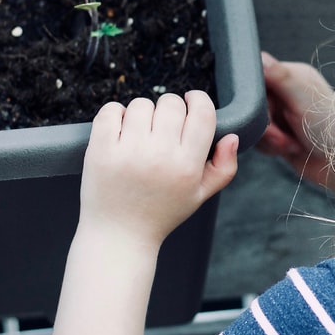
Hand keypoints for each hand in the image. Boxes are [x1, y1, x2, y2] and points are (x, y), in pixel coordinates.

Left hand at [77, 91, 238, 247]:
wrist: (119, 235)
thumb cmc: (161, 213)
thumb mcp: (199, 195)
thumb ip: (224, 167)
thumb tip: (232, 137)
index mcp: (187, 165)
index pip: (202, 113)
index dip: (198, 99)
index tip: (190, 101)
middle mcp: (160, 156)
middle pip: (171, 103)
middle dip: (169, 108)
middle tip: (162, 125)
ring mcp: (128, 152)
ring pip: (141, 104)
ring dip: (142, 113)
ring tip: (140, 133)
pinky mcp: (101, 151)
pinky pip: (110, 111)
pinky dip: (115, 114)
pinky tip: (120, 129)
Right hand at [256, 52, 334, 190]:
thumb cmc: (330, 127)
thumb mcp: (302, 98)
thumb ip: (279, 76)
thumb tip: (259, 56)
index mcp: (291, 76)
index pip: (257, 77)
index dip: (255, 97)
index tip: (267, 112)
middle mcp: (285, 93)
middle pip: (252, 104)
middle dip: (265, 124)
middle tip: (282, 136)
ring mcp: (282, 115)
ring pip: (254, 123)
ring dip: (270, 139)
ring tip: (291, 144)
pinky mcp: (279, 135)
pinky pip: (259, 139)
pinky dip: (271, 148)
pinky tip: (290, 150)